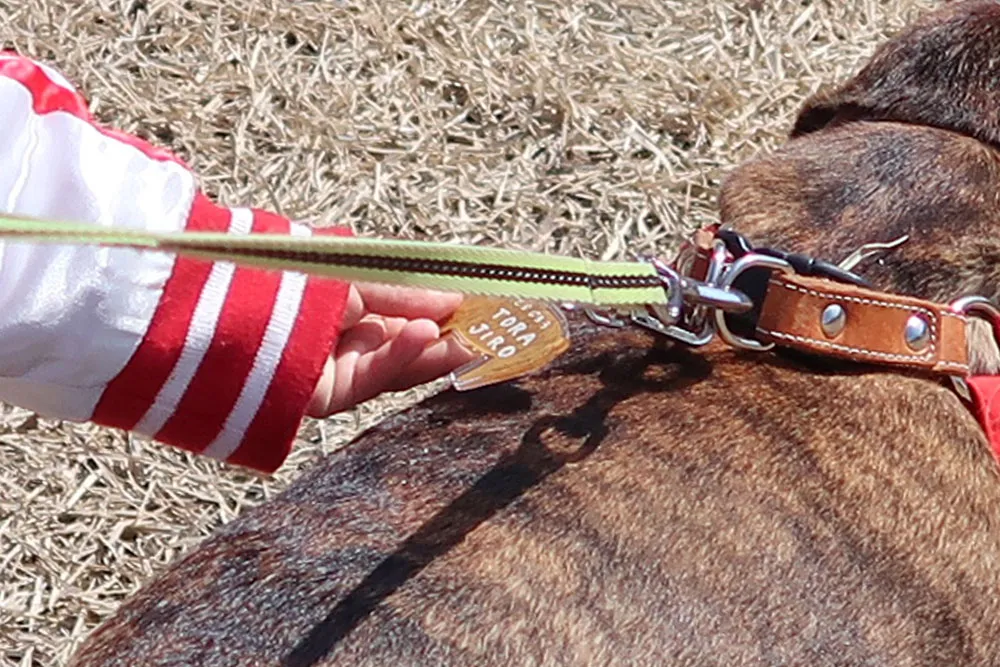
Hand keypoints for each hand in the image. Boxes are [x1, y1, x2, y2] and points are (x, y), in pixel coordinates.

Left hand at [306, 283, 476, 416]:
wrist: (249, 309)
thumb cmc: (293, 281)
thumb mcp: (360, 275)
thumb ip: (406, 292)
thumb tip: (453, 298)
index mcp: (354, 304)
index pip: (408, 314)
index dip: (441, 312)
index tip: (473, 307)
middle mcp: (351, 338)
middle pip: (410, 345)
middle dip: (447, 339)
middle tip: (482, 332)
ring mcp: (345, 367)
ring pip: (401, 365)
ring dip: (436, 352)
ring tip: (469, 341)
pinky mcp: (337, 394)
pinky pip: (377, 375)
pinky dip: (403, 355)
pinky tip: (425, 335)